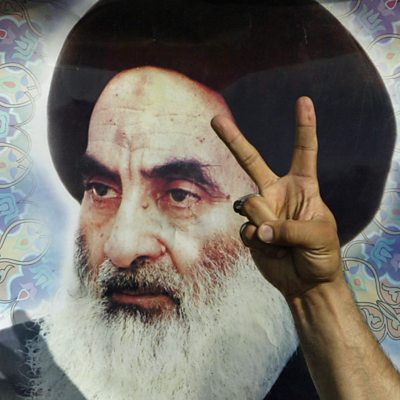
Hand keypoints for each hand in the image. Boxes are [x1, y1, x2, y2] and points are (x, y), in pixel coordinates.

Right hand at [211, 97, 341, 299]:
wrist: (306, 283)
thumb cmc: (322, 256)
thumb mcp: (319, 236)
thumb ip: (289, 228)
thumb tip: (257, 228)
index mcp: (303, 187)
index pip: (304, 151)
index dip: (304, 127)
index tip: (303, 101)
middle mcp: (278, 193)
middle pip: (251, 161)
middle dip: (233, 140)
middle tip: (215, 120)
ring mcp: (261, 211)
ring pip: (249, 204)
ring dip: (264, 226)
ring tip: (281, 243)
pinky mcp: (249, 230)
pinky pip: (244, 228)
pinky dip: (257, 242)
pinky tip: (271, 250)